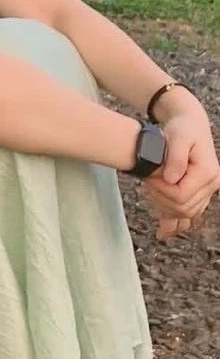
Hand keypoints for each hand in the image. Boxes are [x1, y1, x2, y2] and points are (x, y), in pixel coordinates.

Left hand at [137, 109, 219, 239]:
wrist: (190, 125)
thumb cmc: (183, 128)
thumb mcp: (178, 137)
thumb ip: (175, 157)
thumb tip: (170, 179)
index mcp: (208, 173)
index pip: (181, 195)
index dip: (161, 190)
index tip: (149, 177)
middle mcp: (211, 185)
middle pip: (182, 208)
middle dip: (161, 198)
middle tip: (148, 182)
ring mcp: (206, 192)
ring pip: (184, 214)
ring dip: (164, 206)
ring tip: (151, 189)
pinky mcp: (198, 194)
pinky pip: (187, 216)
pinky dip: (174, 224)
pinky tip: (162, 233)